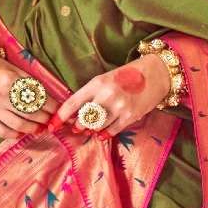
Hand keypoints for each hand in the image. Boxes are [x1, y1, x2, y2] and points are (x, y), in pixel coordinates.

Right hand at [0, 54, 59, 139]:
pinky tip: (23, 132)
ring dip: (33, 128)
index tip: (59, 110)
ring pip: (18, 124)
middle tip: (52, 120)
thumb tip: (49, 100)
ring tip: (41, 127)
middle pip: (29, 112)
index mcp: (8, 80)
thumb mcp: (14, 68)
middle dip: (45, 118)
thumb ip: (30, 83)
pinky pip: (2, 131)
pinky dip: (15, 134)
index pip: (36, 97)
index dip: (51, 105)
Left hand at [55, 54, 173, 137]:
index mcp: (97, 83)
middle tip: (76, 127)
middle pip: (83, 118)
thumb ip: (90, 94)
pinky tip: (100, 134)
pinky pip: (111, 131)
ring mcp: (119, 107)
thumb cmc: (127, 75)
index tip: (52, 126)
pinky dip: (103, 134)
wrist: (156, 74)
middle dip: (78, 125)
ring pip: (96, 126)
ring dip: (90, 129)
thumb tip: (74, 114)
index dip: (60, 116)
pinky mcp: (130, 116)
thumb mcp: (105, 79)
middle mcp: (107, 95)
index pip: (72, 103)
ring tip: (89, 128)